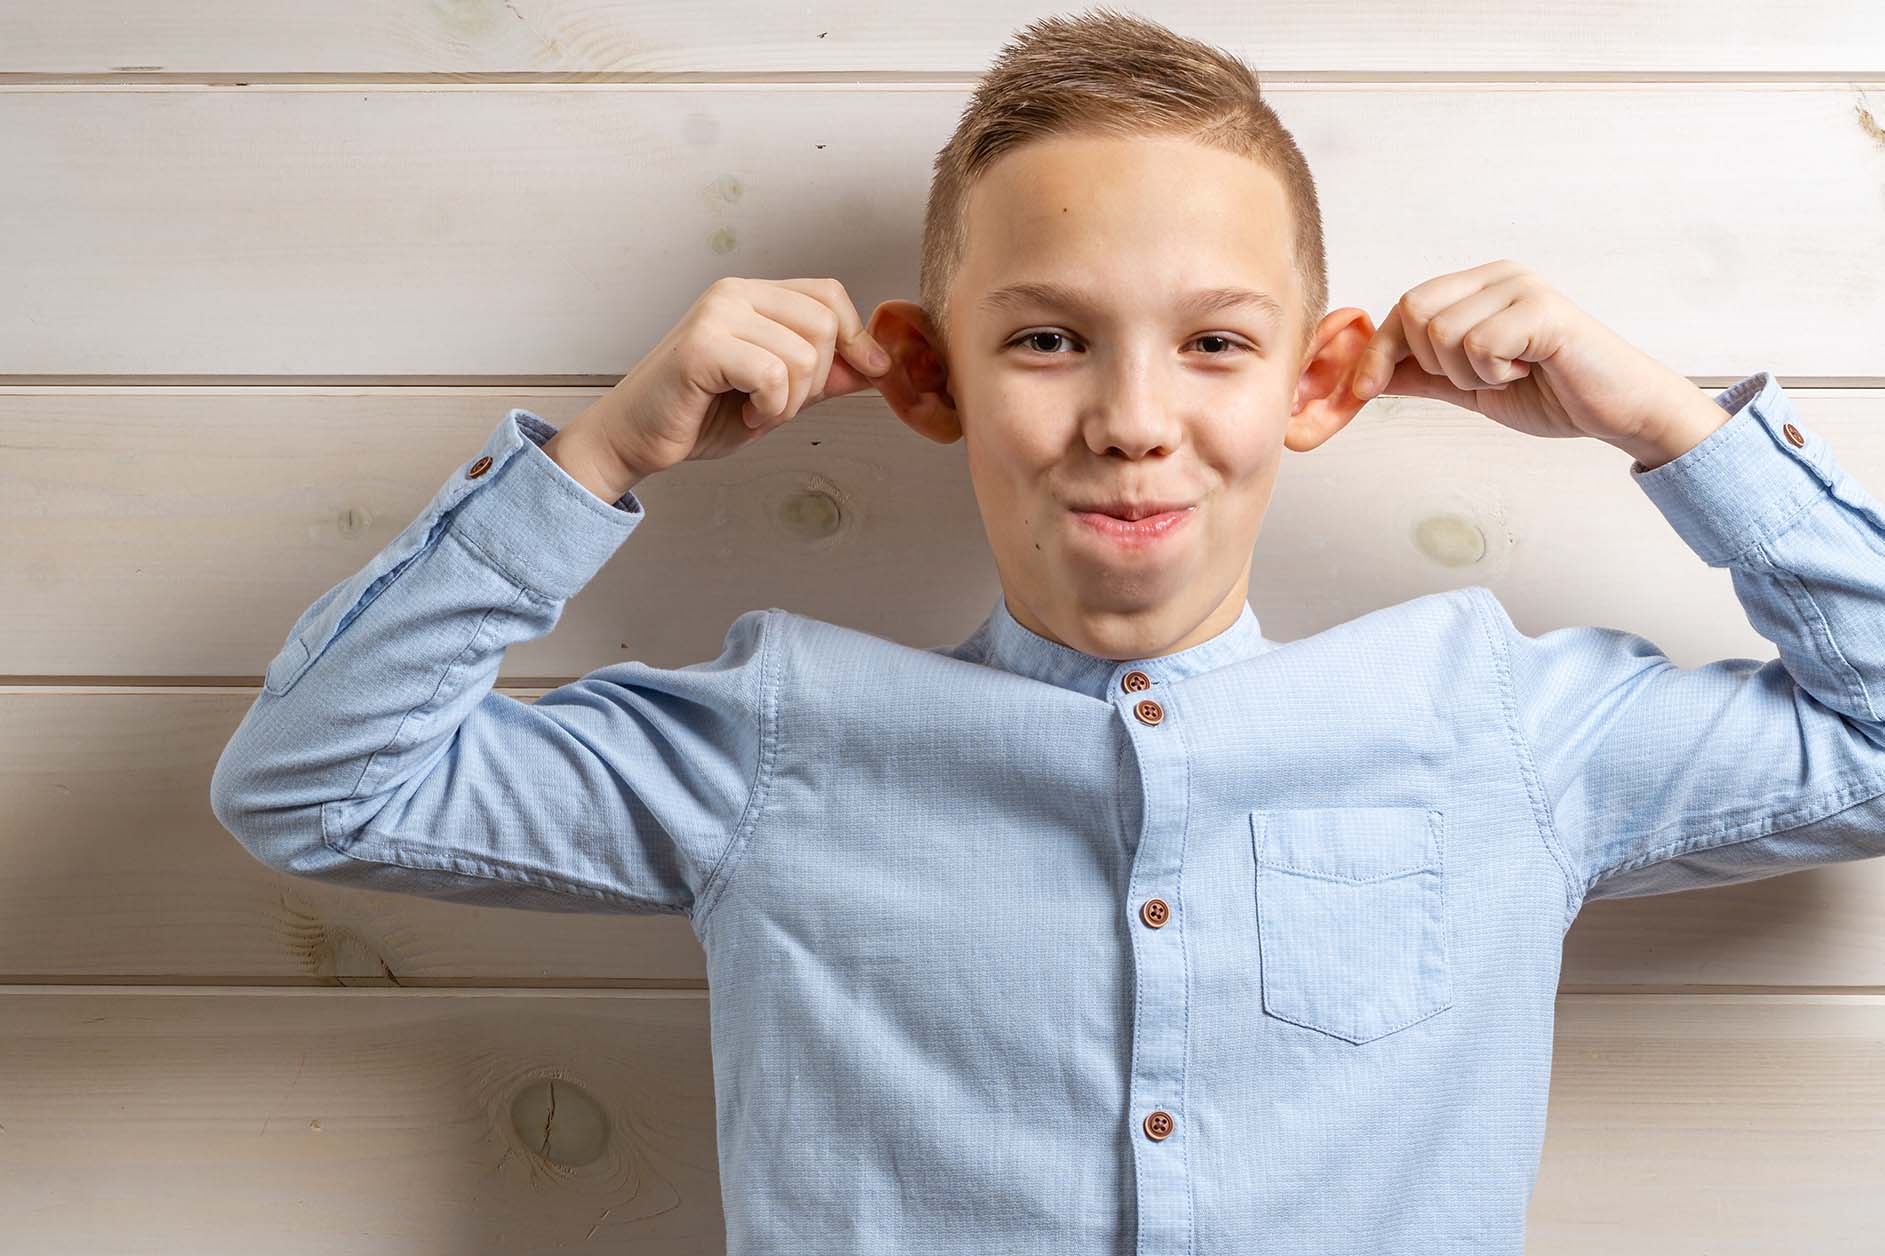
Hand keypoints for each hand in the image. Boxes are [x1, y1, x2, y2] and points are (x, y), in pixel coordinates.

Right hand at [579, 276, 894, 481]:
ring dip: (790, 402)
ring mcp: (717, 314)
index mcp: (752, 295)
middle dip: (817, 380)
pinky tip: (743, 415)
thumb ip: (823, 376)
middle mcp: (733, 293)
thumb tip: (878, 364)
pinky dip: (769, 408)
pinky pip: (773, 374)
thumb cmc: (700, 415)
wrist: (636, 439)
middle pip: (825, 323)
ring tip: (755, 411)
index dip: (858, 337)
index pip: (828, 295)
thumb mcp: (778, 395)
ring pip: (804, 354)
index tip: (869, 374)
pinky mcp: (703, 346)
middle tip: (779, 405)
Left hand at [1349, 259, 1727, 461]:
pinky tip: (1530, 370)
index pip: (1403, 307)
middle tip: (1478, 377)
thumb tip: (1364, 377)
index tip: (1361, 390)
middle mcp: (1498, 275)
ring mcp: (1521, 287)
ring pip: (1441, 333)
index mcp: (1479, 286)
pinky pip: (1479, 345)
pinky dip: (1495, 374)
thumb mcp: (1470, 387)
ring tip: (1511, 373)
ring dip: (1467, 374)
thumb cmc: (1553, 393)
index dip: (1376, 351)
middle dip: (1430, 363)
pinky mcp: (1542, 309)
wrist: (1616, 412)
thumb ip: (1421, 375)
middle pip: (1412, 311)